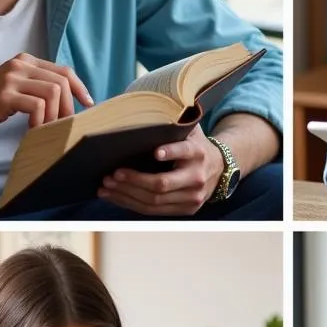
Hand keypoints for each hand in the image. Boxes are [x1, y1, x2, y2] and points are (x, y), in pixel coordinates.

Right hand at [0, 52, 93, 138]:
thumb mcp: (14, 89)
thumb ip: (36, 88)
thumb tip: (68, 101)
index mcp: (25, 61)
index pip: (64, 70)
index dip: (80, 88)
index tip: (88, 104)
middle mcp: (19, 65)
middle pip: (62, 82)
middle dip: (69, 106)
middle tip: (65, 124)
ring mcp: (11, 79)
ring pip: (53, 92)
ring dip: (55, 115)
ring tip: (47, 128)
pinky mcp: (4, 96)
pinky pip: (37, 106)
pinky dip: (41, 121)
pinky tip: (33, 130)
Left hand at [98, 126, 224, 214]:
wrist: (220, 168)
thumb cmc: (195, 145)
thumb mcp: (190, 131)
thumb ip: (173, 125)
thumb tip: (139, 115)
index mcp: (198, 152)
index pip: (185, 152)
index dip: (171, 152)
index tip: (155, 152)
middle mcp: (197, 177)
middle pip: (162, 184)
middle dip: (134, 180)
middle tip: (112, 174)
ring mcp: (193, 197)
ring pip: (154, 201)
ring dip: (127, 195)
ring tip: (106, 187)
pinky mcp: (186, 210)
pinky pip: (154, 211)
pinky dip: (131, 204)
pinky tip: (115, 197)